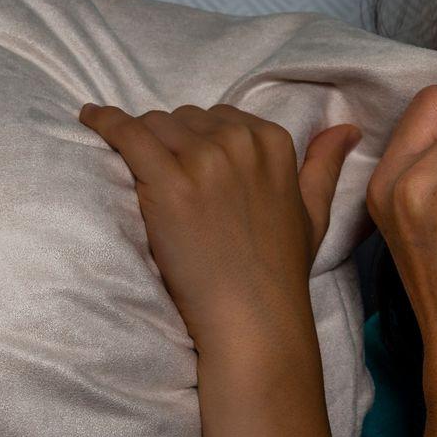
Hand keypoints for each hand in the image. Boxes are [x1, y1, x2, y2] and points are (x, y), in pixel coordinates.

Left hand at [77, 101, 362, 346]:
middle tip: (165, 182)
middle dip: (172, 143)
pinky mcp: (167, 181)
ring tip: (133, 172)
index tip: (190, 168)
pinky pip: (126, 134)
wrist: (253, 319)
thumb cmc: (280, 274)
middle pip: (184, 119)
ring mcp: (203, 160)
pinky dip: (104, 124)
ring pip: (155, 124)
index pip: (221, 117)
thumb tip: (347, 127)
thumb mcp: (313, 213)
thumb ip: (325, 165)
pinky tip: (88, 120)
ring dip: (141, 143)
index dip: (200, 142)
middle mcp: (240, 142)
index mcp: (274, 143)